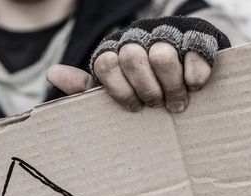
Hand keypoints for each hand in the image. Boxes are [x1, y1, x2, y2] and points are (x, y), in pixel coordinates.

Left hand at [47, 17, 230, 113]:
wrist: (184, 58)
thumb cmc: (142, 82)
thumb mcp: (113, 87)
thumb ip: (85, 85)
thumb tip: (52, 74)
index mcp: (115, 48)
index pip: (105, 64)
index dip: (119, 91)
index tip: (134, 107)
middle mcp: (139, 35)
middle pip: (131, 59)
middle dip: (146, 89)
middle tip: (157, 105)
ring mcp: (168, 32)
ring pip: (162, 56)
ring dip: (171, 86)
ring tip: (177, 102)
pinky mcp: (198, 34)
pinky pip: (195, 53)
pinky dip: (195, 75)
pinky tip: (195, 86)